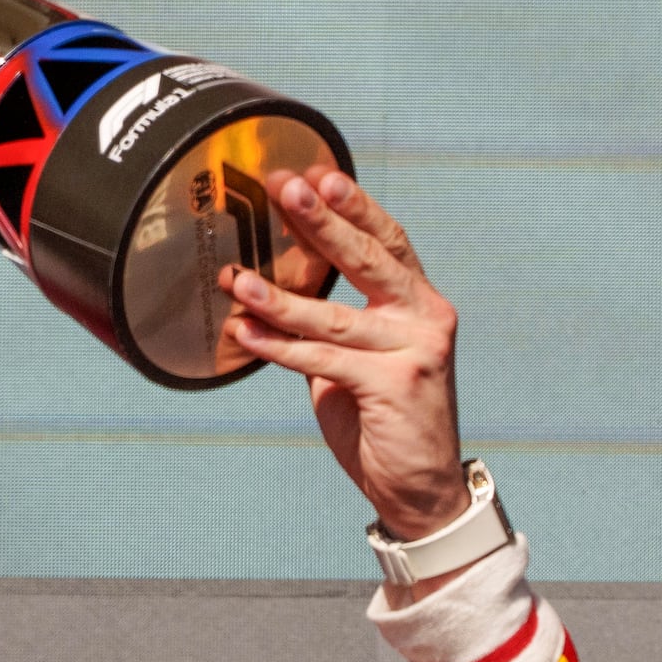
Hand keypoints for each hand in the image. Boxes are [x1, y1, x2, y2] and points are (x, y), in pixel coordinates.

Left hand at [219, 169, 468, 543]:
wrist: (420, 488)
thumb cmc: (382, 420)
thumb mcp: (353, 361)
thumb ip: (327, 324)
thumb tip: (266, 286)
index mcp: (418, 302)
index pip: (386, 240)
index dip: (352, 205)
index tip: (314, 173)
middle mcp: (425, 317)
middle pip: (369, 258)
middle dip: (323, 222)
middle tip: (284, 188)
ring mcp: (415, 350)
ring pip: (335, 316)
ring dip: (279, 297)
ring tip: (236, 278)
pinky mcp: (396, 386)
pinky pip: (325, 360)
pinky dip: (282, 348)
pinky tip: (247, 332)